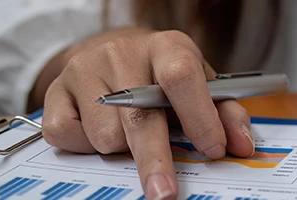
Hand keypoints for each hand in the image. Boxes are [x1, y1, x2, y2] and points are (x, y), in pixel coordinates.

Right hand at [40, 29, 254, 199]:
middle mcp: (122, 53)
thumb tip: (242, 145)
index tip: (212, 150)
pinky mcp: (54, 92)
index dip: (198, 116)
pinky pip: (66, 136)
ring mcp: (84, 70)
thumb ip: (226, 113)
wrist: (114, 53)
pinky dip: (84, 147)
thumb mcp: (202, 85)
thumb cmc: (164, 77)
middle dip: (155, 159)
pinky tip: (98, 133)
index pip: (181, 77)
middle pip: (138, 116)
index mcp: (167, 47)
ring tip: (131, 134)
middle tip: (165, 192)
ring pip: (104, 135)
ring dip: (121, 150)